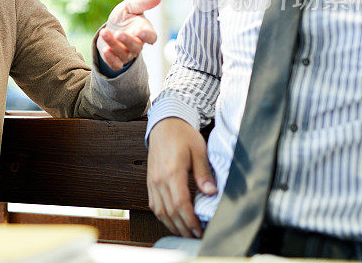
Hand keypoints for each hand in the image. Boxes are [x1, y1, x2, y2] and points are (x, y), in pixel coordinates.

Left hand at [96, 0, 160, 70]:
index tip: (141, 32)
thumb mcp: (131, 6)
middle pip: (136, 47)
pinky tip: (105, 50)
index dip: (148, 36)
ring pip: (124, 54)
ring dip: (114, 45)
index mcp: (144, 30)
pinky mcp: (116, 60)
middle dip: (128, 41)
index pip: (151, 37)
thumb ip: (143, 2)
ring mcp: (127, 53)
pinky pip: (116, 65)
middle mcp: (137, 44)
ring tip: (105, 33)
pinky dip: (111, 59)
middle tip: (119, 34)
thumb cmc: (124, 16)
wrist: (110, 27)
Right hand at [147, 117, 216, 237]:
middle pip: (169, 212)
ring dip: (172, 225)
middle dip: (183, 228)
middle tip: (196, 236)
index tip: (199, 230)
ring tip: (185, 232)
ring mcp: (152, 181)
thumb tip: (211, 192)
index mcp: (172, 172)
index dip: (190, 220)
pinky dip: (163, 216)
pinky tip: (172, 221)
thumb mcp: (199, 150)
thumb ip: (203, 173)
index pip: (180, 204)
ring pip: (160, 211)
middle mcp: (159, 179)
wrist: (165, 124)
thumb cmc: (182, 135)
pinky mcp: (150, 182)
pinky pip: (154, 205)